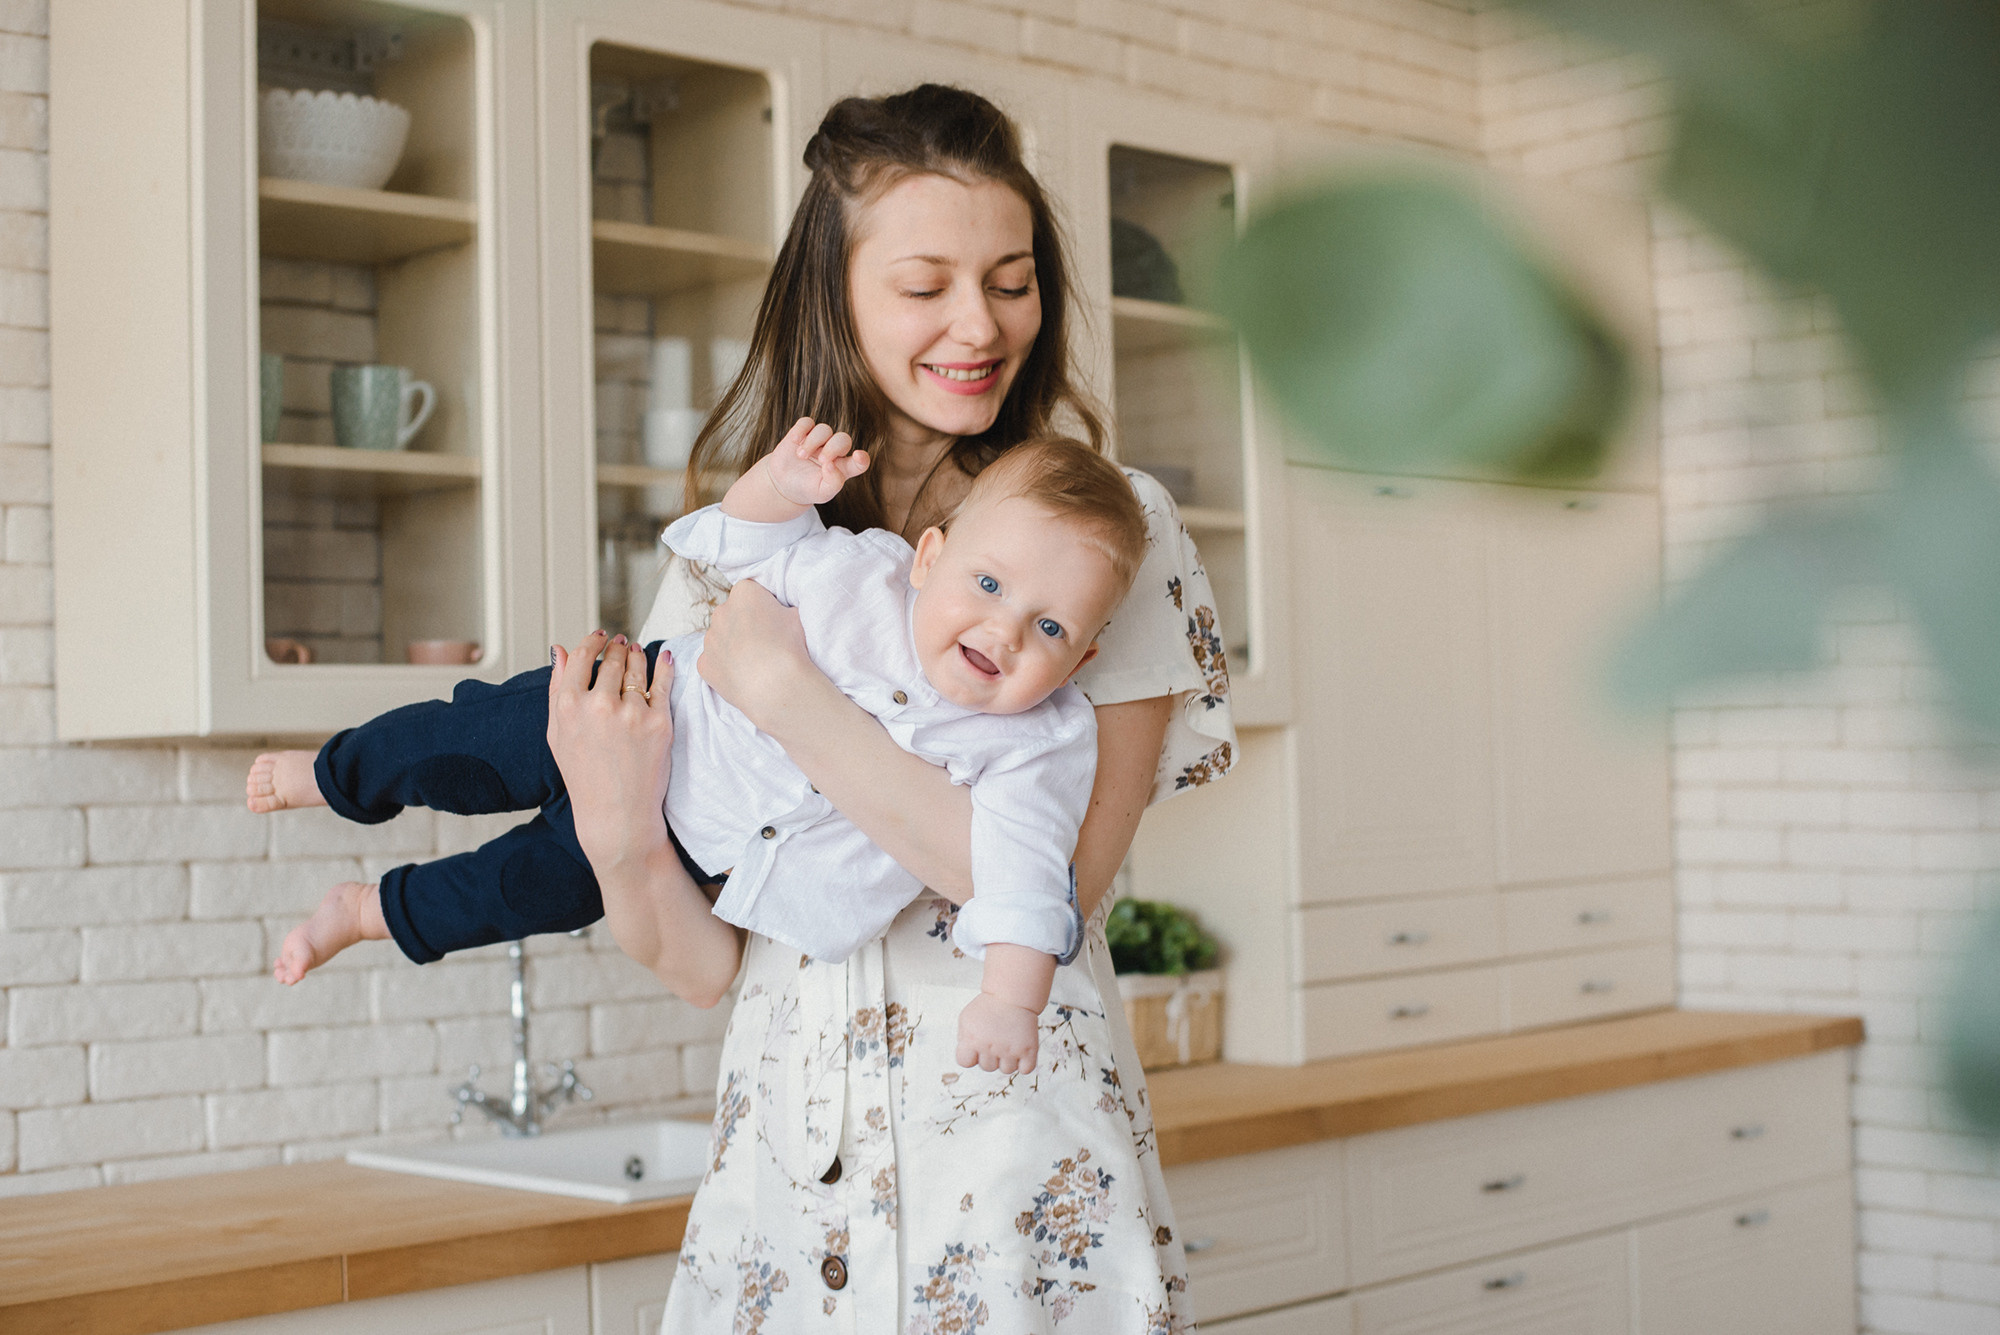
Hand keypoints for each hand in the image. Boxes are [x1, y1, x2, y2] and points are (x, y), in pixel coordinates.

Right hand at [546, 632, 674, 871]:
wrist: (617, 813)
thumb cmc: (584, 776)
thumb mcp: (557, 734)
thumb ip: (557, 689)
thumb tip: (560, 650)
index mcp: (569, 705)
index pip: (583, 657)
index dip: (593, 642)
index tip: (600, 636)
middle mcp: (599, 705)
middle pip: (613, 660)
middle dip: (617, 648)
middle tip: (622, 643)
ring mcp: (632, 713)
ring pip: (637, 668)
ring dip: (637, 655)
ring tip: (636, 652)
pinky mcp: (659, 722)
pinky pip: (664, 683)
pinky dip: (664, 666)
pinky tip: (664, 658)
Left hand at [697, 579, 819, 731]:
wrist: (776, 686)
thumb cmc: (790, 648)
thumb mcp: (797, 616)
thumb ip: (782, 610)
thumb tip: (779, 614)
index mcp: (744, 593)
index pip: (751, 594)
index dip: (764, 608)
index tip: (774, 623)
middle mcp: (721, 611)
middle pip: (733, 614)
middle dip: (745, 625)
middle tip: (765, 644)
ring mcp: (710, 639)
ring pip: (722, 638)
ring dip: (734, 646)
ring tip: (755, 663)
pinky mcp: (704, 664)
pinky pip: (714, 662)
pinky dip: (726, 668)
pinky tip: (744, 676)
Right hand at [764, 416, 867, 506]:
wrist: (783, 485)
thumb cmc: (806, 489)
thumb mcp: (822, 493)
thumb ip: (833, 482)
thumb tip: (831, 465)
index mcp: (843, 468)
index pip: (860, 462)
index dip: (862, 459)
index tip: (858, 456)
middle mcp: (834, 452)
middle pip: (843, 439)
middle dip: (833, 448)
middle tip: (821, 460)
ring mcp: (819, 441)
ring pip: (824, 429)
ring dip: (813, 442)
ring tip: (801, 456)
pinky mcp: (803, 433)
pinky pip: (807, 422)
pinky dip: (802, 429)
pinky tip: (795, 441)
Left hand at [955, 991, 1039, 1072]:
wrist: (1013, 995)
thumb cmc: (989, 1006)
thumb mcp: (966, 1019)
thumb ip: (963, 1039)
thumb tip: (967, 1055)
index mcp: (972, 1040)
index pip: (965, 1062)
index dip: (971, 1056)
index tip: (977, 1047)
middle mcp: (990, 1047)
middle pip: (987, 1067)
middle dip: (991, 1056)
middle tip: (996, 1039)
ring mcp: (1010, 1050)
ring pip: (1007, 1070)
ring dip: (1008, 1060)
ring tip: (1009, 1043)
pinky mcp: (1028, 1050)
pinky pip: (1025, 1069)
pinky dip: (1024, 1064)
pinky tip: (1021, 1051)